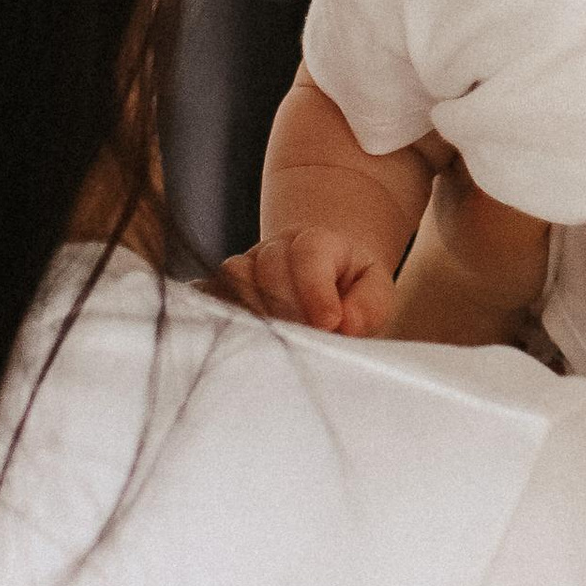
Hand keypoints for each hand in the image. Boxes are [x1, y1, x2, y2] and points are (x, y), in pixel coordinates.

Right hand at [218, 227, 402, 337]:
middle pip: (270, 265)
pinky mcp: (224, 286)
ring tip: (277, 344)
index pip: (310, 254)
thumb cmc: (350, 290)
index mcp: (317, 241)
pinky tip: (232, 334)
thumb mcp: (374, 291)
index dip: (316, 289)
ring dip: (255, 312)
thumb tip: (347, 323)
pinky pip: (210, 291)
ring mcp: (246, 265)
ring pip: (236, 277)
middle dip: (288, 307)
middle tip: (305, 340)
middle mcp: (275, 248)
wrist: (322, 277)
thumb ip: (368, 305)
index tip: (329, 323)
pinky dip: (218, 310)